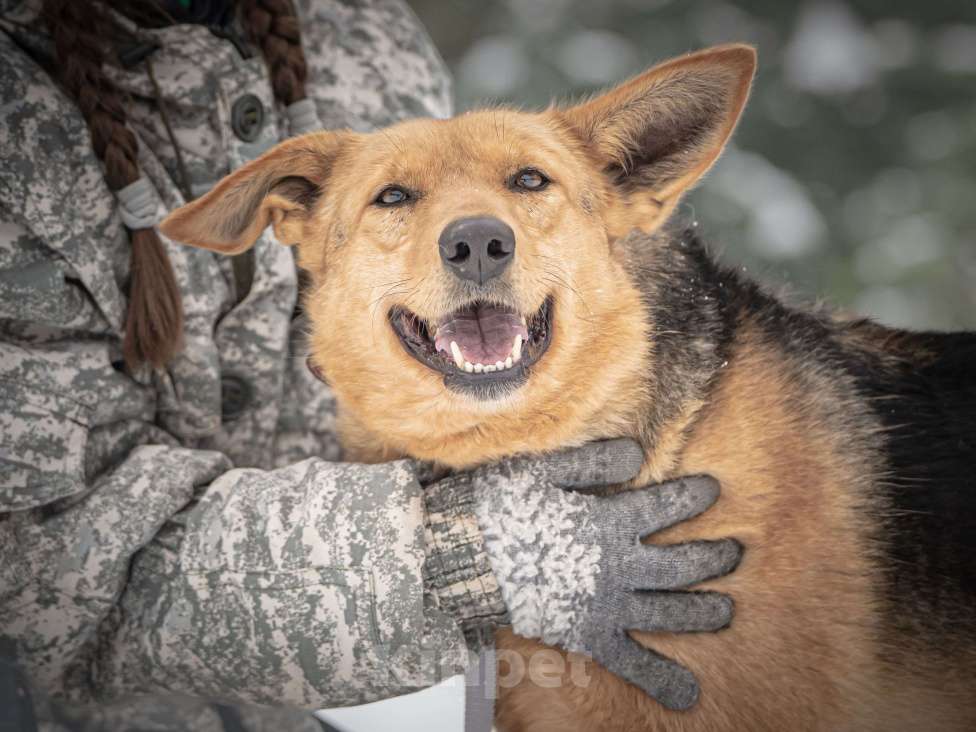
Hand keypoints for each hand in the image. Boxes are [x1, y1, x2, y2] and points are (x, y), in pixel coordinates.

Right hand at [430, 438, 740, 709]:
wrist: (459, 556)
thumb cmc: (496, 506)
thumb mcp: (543, 469)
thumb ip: (594, 461)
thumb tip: (636, 453)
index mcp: (609, 523)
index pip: (667, 507)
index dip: (693, 496)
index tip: (711, 490)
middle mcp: (616, 567)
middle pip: (681, 565)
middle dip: (712, 557)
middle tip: (733, 553)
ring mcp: (604, 605)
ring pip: (668, 612)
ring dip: (702, 613)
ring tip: (725, 611)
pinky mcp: (586, 633)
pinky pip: (628, 660)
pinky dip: (658, 678)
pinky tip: (686, 694)